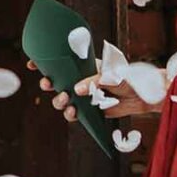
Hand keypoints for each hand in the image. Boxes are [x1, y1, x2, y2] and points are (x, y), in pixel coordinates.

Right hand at [37, 68, 158, 121]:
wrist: (143, 96)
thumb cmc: (128, 78)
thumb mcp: (112, 75)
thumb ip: (94, 81)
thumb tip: (76, 90)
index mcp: (83, 66)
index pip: (60, 62)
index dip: (44, 62)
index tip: (33, 63)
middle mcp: (80, 80)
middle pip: (56, 82)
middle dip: (48, 83)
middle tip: (48, 84)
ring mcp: (84, 96)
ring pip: (63, 99)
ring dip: (59, 101)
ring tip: (66, 100)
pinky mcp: (90, 110)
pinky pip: (74, 114)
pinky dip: (71, 114)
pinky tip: (74, 112)